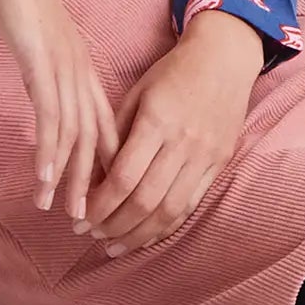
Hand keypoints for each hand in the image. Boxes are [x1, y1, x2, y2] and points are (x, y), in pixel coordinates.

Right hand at [0, 0, 121, 221]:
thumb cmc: (19, 3)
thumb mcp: (39, 49)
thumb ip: (46, 78)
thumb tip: (44, 102)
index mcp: (85, 72)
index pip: (105, 128)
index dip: (104, 166)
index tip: (98, 198)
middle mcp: (83, 75)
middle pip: (97, 141)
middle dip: (91, 185)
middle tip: (87, 220)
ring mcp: (66, 71)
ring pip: (75, 136)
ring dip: (67, 177)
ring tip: (59, 210)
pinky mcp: (44, 66)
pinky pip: (50, 116)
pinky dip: (48, 150)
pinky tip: (43, 176)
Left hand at [74, 15, 262, 253]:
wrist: (225, 58)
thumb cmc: (173, 73)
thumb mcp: (136, 93)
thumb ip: (114, 136)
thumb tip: (91, 179)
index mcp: (157, 121)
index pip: (124, 177)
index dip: (99, 204)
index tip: (79, 217)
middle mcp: (184, 143)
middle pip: (145, 201)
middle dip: (112, 225)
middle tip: (88, 235)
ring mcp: (205, 156)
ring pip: (169, 211)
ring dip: (137, 235)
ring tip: (112, 246)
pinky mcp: (219, 164)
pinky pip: (191, 205)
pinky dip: (165, 227)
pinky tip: (144, 236)